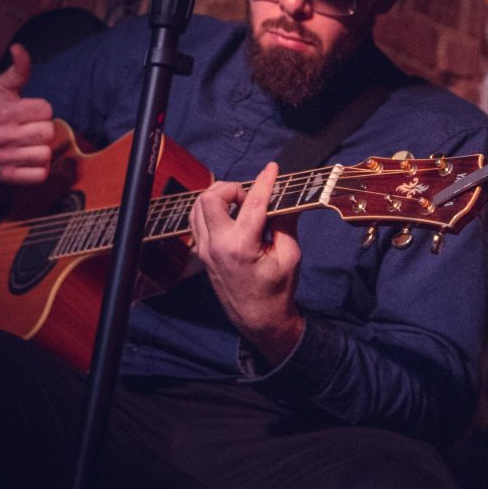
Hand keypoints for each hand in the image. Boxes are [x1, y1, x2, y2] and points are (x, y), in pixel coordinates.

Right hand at [0, 44, 55, 184]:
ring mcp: (5, 158)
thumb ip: (18, 68)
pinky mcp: (7, 176)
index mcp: (5, 112)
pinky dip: (39, 167)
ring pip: (46, 154)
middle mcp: (4, 136)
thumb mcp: (2, 87)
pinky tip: (28, 157)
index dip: (41, 109)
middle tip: (31, 127)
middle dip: (43, 128)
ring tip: (29, 142)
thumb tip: (19, 48)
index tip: (30, 110)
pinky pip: (40, 175)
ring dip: (42, 148)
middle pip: (48, 132)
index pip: (46, 110)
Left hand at [190, 161, 305, 365]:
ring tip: (240, 204)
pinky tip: (229, 215)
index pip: (252, 203)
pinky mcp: (202, 254)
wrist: (258, 320)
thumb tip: (284, 199)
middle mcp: (217, 246)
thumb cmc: (277, 291)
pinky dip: (211, 210)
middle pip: (210, 199)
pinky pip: (196, 221)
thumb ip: (286, 223)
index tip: (272, 168)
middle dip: (231, 188)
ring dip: (219, 197)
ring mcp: (205, 250)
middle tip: (250, 196)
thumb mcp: (290, 256)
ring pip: (198, 207)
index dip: (264, 181)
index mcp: (241, 247)